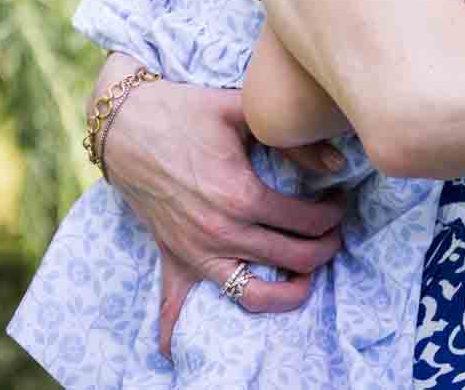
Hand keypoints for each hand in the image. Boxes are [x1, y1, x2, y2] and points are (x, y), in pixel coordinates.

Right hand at [99, 68, 345, 356]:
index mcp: (242, 196)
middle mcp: (221, 232)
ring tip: (307, 275)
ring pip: (255, 294)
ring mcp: (196, 251)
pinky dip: (180, 330)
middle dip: (325, 246)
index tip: (339, 199)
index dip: (334, 212)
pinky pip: (177, 306)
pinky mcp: (174, 256)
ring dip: (290, 291)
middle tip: (334, 229)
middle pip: (294, 258)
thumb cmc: (186, 111)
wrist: (125, 124)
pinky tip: (183, 352)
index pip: (307, 220)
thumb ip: (295, 141)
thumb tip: (337, 166)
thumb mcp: (243, 113)